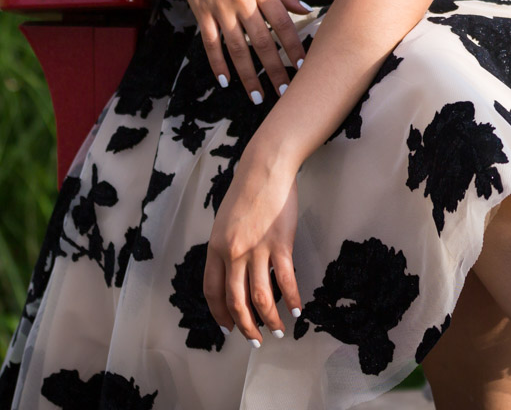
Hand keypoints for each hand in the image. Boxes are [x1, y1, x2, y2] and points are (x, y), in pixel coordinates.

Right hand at [171, 0, 307, 101]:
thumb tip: (306, 9)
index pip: (283, 24)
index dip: (294, 47)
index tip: (303, 67)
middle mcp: (243, 0)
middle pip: (262, 42)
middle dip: (274, 69)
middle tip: (285, 93)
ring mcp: (221, 8)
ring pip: (237, 48)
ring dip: (248, 75)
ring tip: (257, 97)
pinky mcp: (202, 13)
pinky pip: (211, 43)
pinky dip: (217, 63)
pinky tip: (225, 81)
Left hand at [205, 156, 302, 344]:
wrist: (264, 168)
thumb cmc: (246, 192)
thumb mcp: (224, 222)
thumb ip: (225, 248)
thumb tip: (233, 274)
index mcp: (216, 247)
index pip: (212, 291)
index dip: (219, 314)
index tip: (228, 327)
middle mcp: (233, 252)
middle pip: (236, 301)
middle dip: (246, 327)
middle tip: (255, 340)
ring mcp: (257, 249)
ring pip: (261, 297)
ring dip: (270, 319)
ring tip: (278, 331)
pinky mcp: (280, 244)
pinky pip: (286, 280)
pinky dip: (292, 299)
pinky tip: (297, 310)